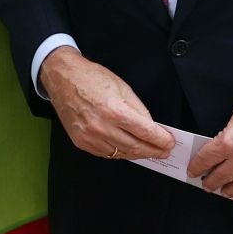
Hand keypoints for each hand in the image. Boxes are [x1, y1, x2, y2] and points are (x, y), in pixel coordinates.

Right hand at [38, 47, 174, 160]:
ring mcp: (90, 137)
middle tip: (164, 151)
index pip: (145, 132)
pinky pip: (106, 154)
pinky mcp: (81, 142)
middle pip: (135, 147)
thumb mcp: (122, 87)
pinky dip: (120, 153)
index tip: (169, 142)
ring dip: (138, 154)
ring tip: (149, 152)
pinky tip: (128, 150)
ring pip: (121, 154)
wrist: (63, 79)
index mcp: (114, 110)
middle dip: (153, 151)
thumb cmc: (92, 78)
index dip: (160, 140)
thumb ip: (138, 109)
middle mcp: (101, 126)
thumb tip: (151, 127)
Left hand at [186, 69, 232, 198]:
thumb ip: (227, 138)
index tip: (193, 172)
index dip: (196, 168)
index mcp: (230, 142)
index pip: (206, 160)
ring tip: (224, 191)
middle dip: (210, 182)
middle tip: (207, 184)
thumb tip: (219, 152)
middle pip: (220, 178)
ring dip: (229, 190)